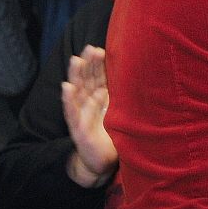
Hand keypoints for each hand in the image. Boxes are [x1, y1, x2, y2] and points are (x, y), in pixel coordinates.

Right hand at [62, 45, 117, 187]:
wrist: (104, 160)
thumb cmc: (115, 133)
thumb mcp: (122, 110)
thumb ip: (124, 94)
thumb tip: (139, 74)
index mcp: (100, 97)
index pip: (98, 76)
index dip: (98, 63)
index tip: (102, 48)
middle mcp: (89, 102)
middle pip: (86, 79)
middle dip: (88, 63)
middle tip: (90, 48)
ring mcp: (81, 114)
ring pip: (77, 91)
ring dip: (75, 75)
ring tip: (76, 60)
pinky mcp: (77, 128)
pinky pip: (72, 112)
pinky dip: (68, 99)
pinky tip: (67, 88)